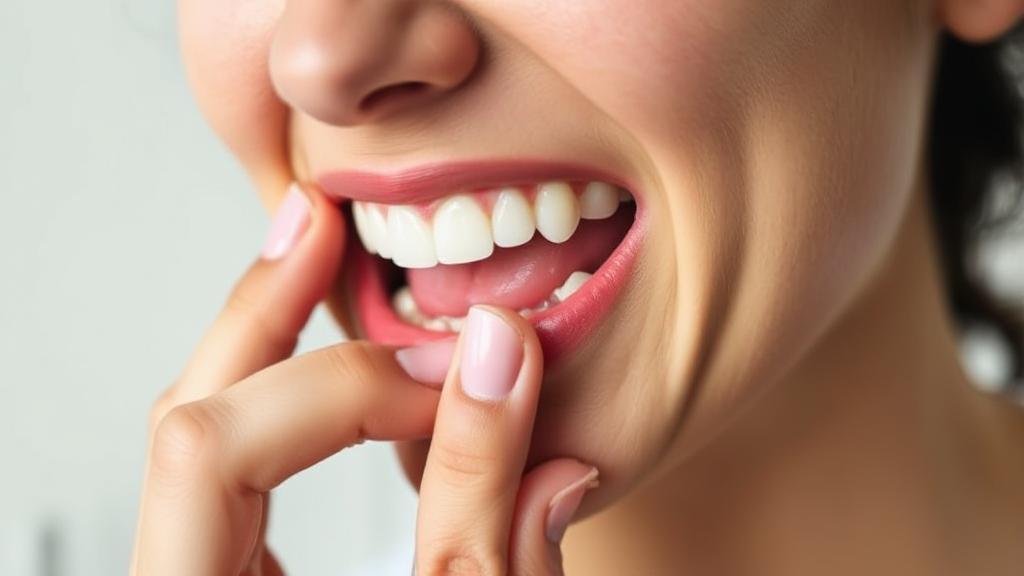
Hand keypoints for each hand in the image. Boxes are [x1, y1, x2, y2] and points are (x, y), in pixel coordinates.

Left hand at [131, 184, 596, 574]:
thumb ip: (482, 523)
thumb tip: (505, 367)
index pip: (213, 455)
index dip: (351, 390)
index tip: (466, 375)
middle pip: (182, 419)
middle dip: (265, 311)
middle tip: (325, 227)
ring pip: (200, 435)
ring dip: (265, 340)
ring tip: (316, 259)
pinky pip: (239, 470)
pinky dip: (286, 399)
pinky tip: (325, 358)